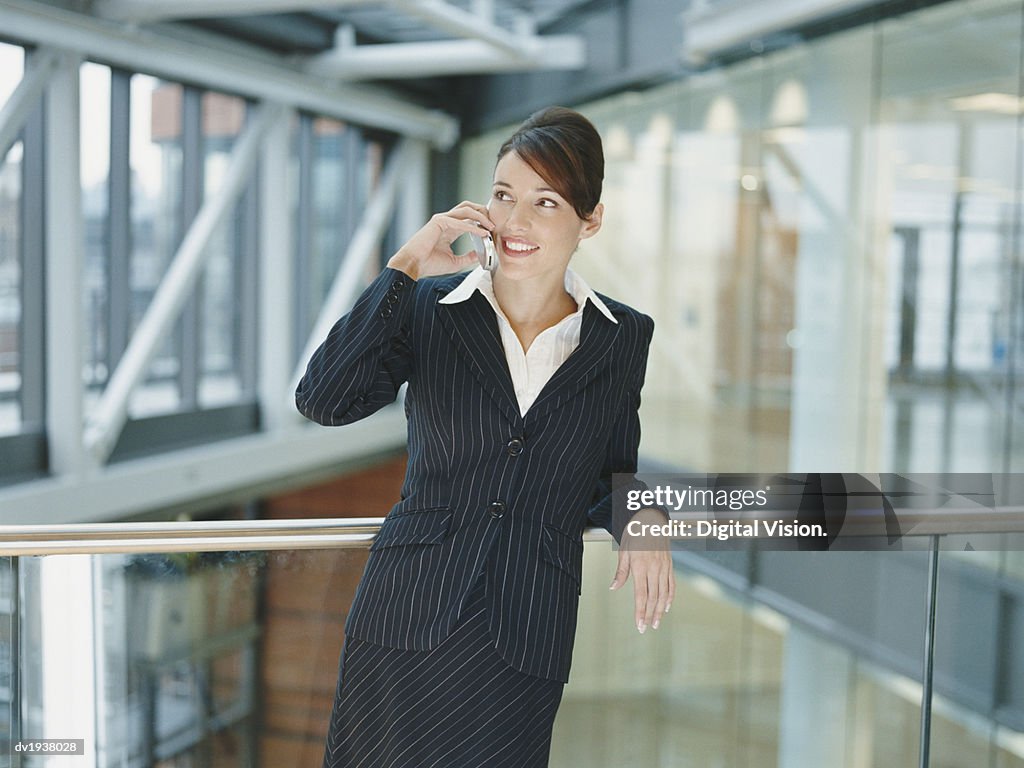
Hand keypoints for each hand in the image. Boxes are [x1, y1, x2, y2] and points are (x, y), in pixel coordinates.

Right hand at [387, 200, 493, 279]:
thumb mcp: (455, 262)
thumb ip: (468, 257)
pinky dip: (472, 226)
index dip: (483, 222)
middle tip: (495, 223)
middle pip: (469, 208)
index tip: (494, 231)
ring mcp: (442, 219)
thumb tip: (480, 256)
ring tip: (491, 226)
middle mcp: (447, 221)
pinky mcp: (438, 221)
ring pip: (466, 210)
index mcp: (450, 229)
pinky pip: (459, 222)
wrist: (414, 266)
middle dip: (483, 212)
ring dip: (481, 217)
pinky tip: (482, 232)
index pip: (470, 219)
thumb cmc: (429, 264)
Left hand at [609, 508, 675, 633]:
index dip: (640, 612)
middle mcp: (654, 568)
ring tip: (657, 622)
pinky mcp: (670, 564)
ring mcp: (664, 567)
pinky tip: (666, 606)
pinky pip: (671, 584)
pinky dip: (670, 597)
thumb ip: (621, 571)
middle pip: (653, 598)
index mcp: (640, 566)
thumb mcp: (624, 550)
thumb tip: (613, 587)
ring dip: (660, 610)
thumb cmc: (635, 533)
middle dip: (650, 615)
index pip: (641, 595)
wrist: (651, 519)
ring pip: (663, 594)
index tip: (639, 625)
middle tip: (647, 628)